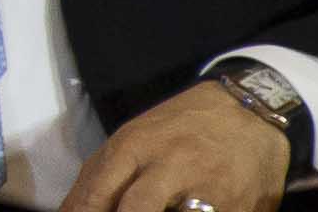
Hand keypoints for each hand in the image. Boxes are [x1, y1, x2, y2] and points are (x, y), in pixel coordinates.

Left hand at [70, 81, 294, 211]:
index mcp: (133, 147)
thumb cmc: (180, 130)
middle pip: (134, 210)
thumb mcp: (134, 140)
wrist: (248, 114)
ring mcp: (205, 190)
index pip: (96, 195)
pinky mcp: (236, 209)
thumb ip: (99, 178)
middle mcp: (168, 167)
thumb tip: (70, 211)